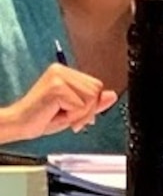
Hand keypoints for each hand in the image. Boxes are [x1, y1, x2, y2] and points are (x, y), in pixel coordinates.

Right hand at [1, 64, 116, 139]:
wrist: (18, 125)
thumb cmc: (42, 118)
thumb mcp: (74, 111)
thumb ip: (93, 103)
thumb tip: (112, 95)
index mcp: (65, 72)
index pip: (96, 86)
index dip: (90, 104)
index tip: (74, 114)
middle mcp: (61, 70)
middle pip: (96, 90)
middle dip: (86, 109)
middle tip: (66, 116)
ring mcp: (58, 77)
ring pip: (90, 98)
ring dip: (78, 113)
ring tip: (59, 114)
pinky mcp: (56, 87)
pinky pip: (80, 105)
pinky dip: (71, 116)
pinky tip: (54, 114)